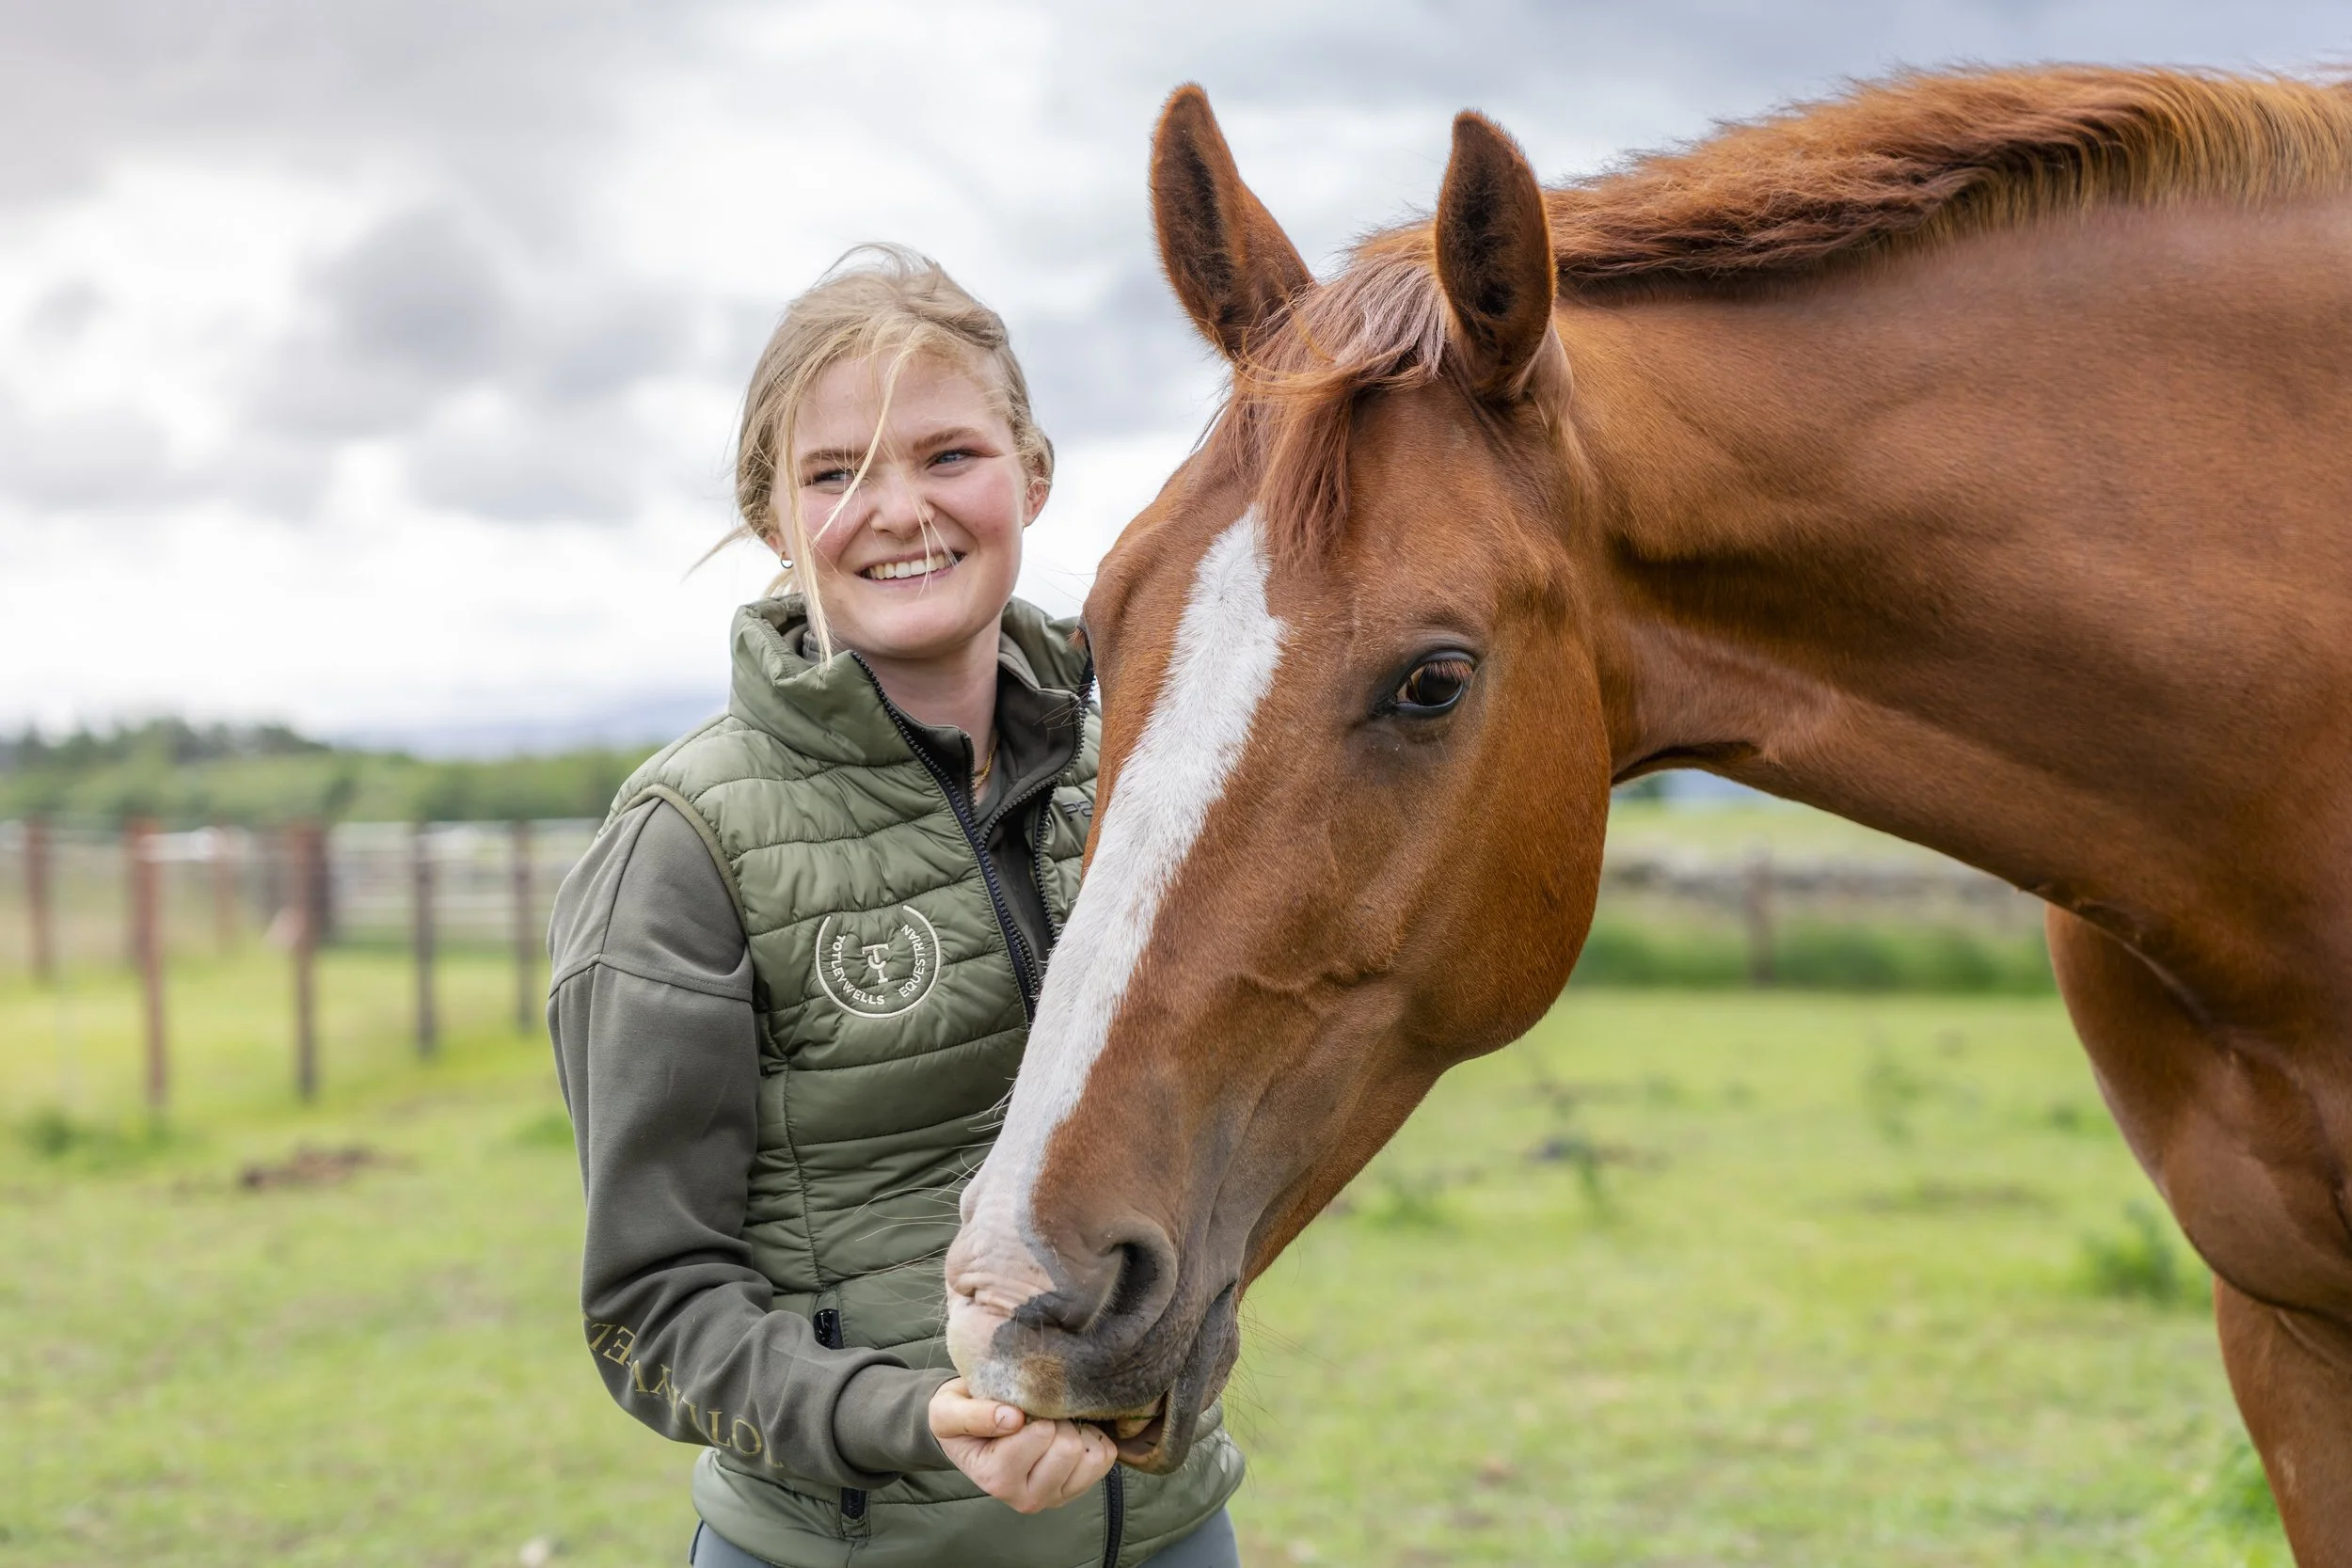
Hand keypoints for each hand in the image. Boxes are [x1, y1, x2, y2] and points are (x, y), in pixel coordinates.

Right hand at [928, 1377, 1116, 1513]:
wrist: (969, 1429)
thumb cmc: (959, 1417)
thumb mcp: (947, 1410)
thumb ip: (973, 1415)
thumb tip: (1013, 1418)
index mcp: (996, 1478)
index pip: (1041, 1434)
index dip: (1033, 1409)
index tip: (1015, 1406)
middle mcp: (1026, 1497)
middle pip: (1069, 1448)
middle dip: (1056, 1419)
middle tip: (1035, 1414)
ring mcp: (1053, 1497)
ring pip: (1090, 1456)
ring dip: (1075, 1430)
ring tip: (1050, 1423)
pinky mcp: (1074, 1490)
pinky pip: (1104, 1460)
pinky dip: (1093, 1438)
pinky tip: (1068, 1432)